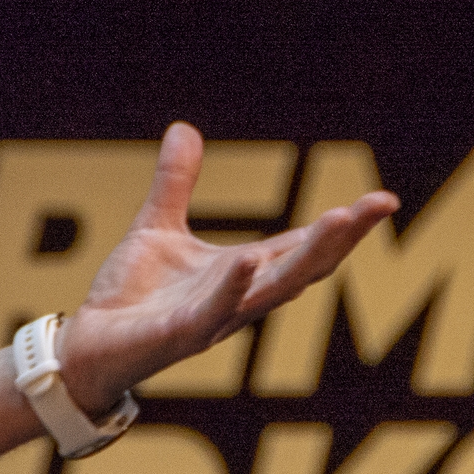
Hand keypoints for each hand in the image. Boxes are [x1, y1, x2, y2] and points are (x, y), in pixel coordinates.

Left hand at [55, 122, 396, 407]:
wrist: (89, 346)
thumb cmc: (131, 298)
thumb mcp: (158, 227)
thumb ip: (177, 182)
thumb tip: (184, 127)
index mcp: (242, 274)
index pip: (302, 246)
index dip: (344, 226)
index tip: (384, 200)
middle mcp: (240, 299)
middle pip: (304, 267)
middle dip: (342, 238)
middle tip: (378, 206)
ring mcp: (215, 320)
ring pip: (273, 289)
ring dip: (308, 256)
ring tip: (341, 220)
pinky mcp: (181, 334)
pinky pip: (212, 312)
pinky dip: (232, 287)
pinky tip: (248, 259)